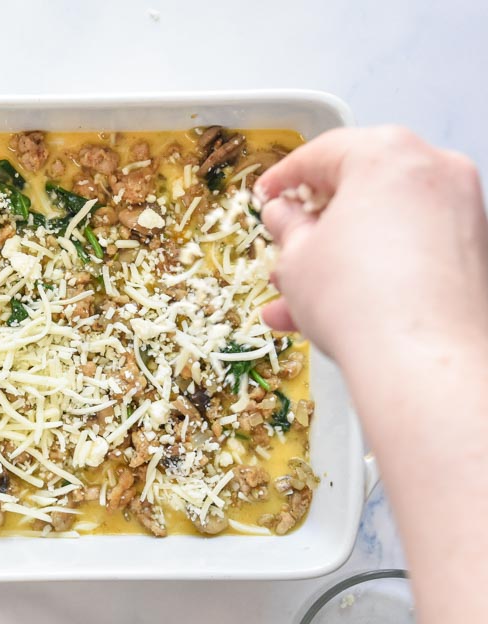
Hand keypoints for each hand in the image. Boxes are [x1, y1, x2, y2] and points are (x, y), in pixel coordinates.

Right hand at [254, 126, 487, 363]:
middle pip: (359, 188)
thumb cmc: (358, 300)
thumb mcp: (296, 258)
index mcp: (385, 153)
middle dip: (313, 227)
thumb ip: (287, 226)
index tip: (265, 197)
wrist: (425, 362)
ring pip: (384, 224)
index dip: (282, 178)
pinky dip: (376, 269)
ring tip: (297, 300)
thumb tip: (284, 214)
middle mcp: (434, 169)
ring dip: (338, 257)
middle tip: (284, 250)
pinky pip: (412, 248)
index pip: (320, 153)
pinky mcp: (476, 250)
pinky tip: (338, 309)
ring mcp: (464, 209)